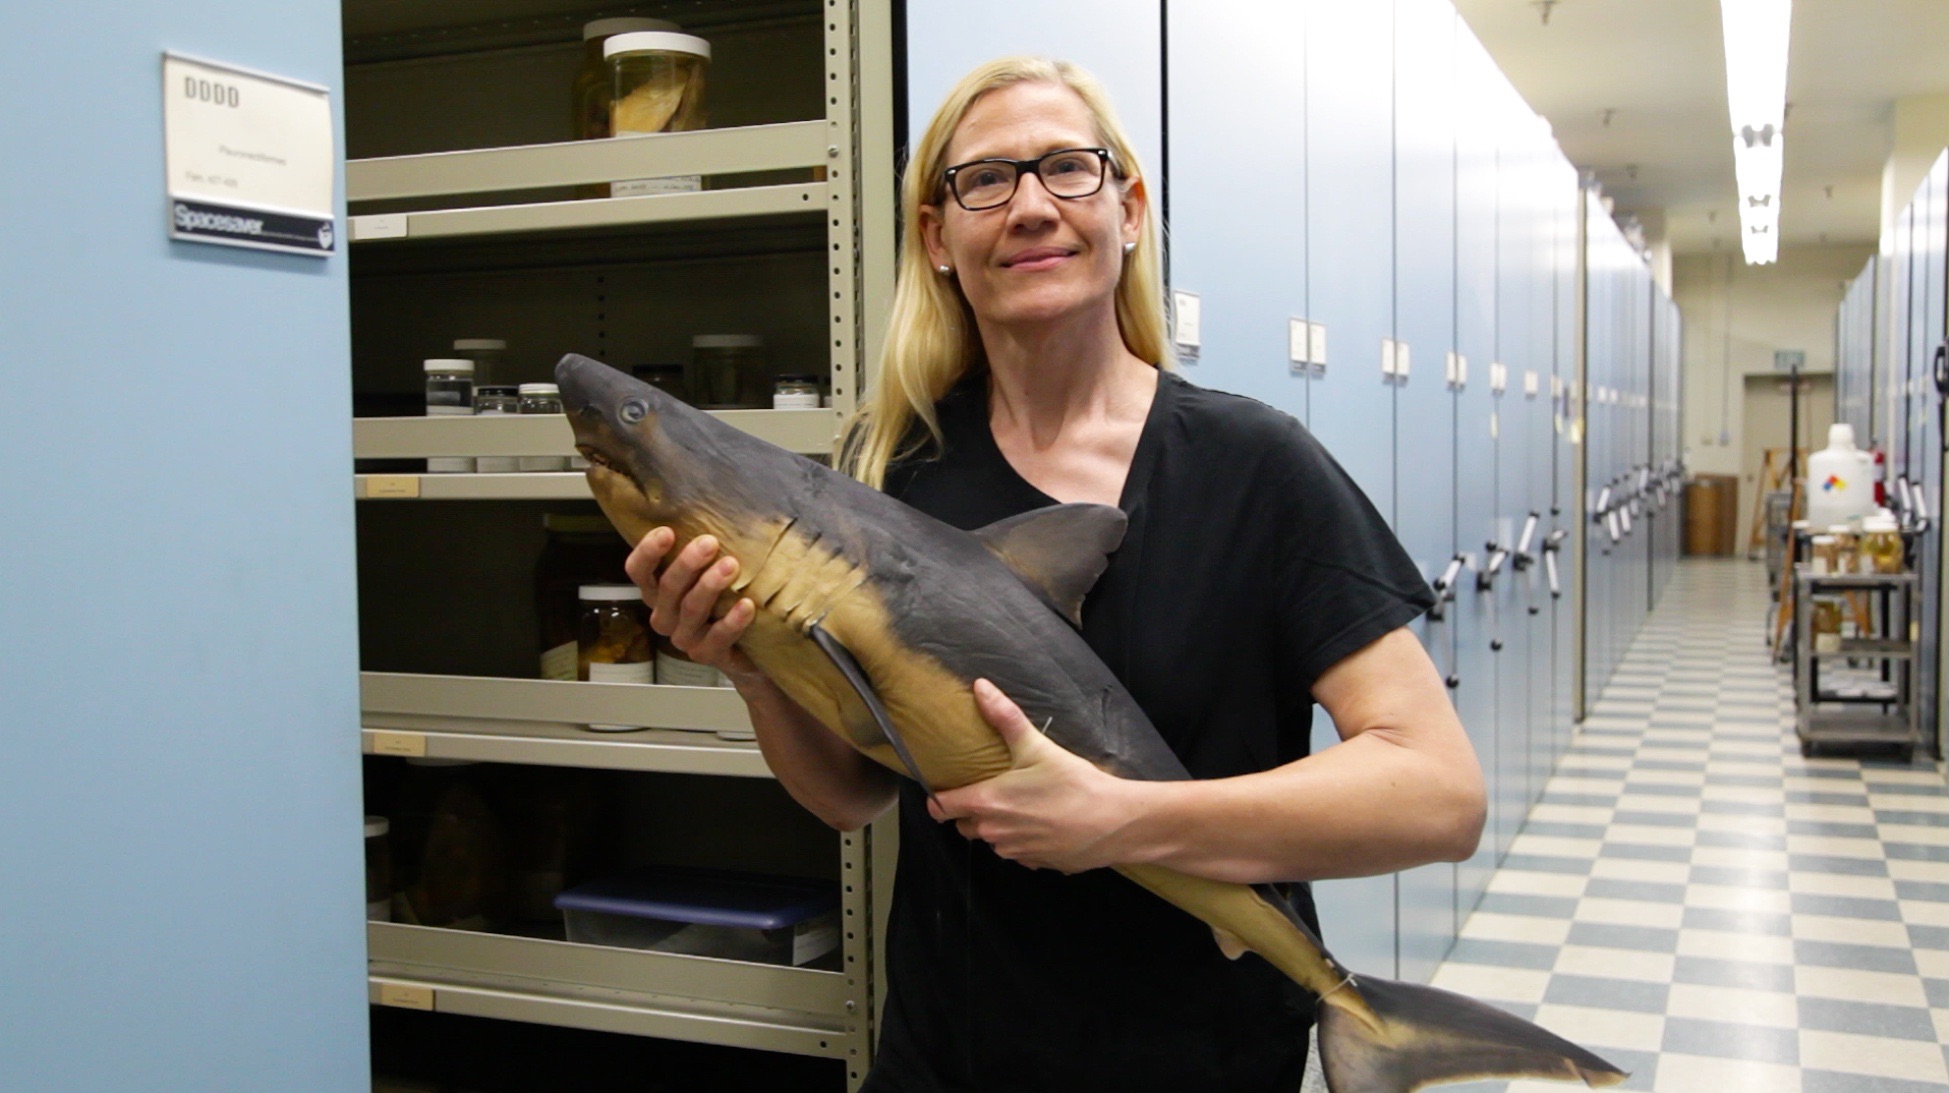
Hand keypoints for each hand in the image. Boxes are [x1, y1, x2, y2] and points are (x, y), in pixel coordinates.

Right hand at [625, 527, 764, 688]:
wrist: (748, 650)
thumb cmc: (724, 601)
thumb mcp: (708, 572)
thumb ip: (703, 550)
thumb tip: (713, 504)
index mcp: (658, 592)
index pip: (638, 571)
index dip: (647, 552)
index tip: (666, 532)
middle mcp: (665, 615)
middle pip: (667, 588)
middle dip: (687, 564)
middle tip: (710, 542)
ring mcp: (684, 638)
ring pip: (690, 610)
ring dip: (710, 586)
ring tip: (731, 565)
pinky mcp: (708, 655)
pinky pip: (717, 638)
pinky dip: (732, 621)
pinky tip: (747, 605)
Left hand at [927, 679, 1144, 872]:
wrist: (1115, 823)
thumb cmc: (1074, 784)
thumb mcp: (1037, 747)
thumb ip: (1005, 718)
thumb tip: (980, 686)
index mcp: (987, 803)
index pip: (940, 808)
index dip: (938, 798)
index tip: (946, 788)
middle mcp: (994, 833)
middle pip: (964, 825)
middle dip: (971, 811)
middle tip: (993, 790)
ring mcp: (1014, 852)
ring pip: (992, 840)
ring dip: (999, 826)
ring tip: (1023, 805)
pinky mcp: (1035, 864)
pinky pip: (1017, 852)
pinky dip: (1023, 839)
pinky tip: (1044, 823)